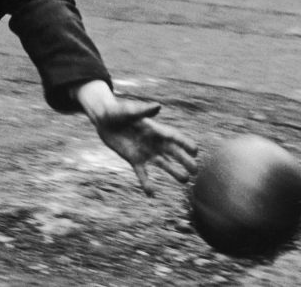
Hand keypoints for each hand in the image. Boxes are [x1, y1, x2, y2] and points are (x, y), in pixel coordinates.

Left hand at [75, 80, 197, 195]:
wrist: (104, 120)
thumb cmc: (117, 111)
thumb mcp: (129, 112)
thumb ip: (143, 111)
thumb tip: (158, 106)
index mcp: (155, 129)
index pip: (174, 137)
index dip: (185, 143)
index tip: (196, 151)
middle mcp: (153, 141)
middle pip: (173, 152)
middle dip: (185, 161)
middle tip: (195, 171)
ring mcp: (145, 151)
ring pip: (163, 164)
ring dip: (174, 172)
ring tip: (185, 181)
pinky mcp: (134, 159)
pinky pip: (143, 173)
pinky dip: (147, 183)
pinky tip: (151, 194)